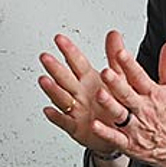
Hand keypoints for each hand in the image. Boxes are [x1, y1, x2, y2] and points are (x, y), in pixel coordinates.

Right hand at [39, 33, 117, 155]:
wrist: (120, 131)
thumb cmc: (116, 104)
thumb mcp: (119, 78)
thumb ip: (115, 57)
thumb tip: (114, 35)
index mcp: (89, 80)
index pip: (77, 62)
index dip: (68, 50)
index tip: (59, 39)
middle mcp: (79, 93)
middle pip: (65, 78)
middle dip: (55, 68)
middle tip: (46, 57)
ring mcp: (76, 110)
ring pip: (62, 98)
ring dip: (52, 90)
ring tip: (45, 80)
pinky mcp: (76, 127)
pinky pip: (65, 121)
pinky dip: (57, 117)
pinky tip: (49, 110)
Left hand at [93, 35, 165, 166]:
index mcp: (152, 93)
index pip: (139, 76)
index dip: (130, 64)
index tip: (121, 53)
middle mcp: (143, 109)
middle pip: (128, 94)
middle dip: (117, 83)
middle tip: (106, 72)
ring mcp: (135, 126)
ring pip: (120, 114)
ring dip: (110, 105)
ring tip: (99, 95)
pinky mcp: (128, 142)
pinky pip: (115, 137)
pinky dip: (105, 132)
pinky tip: (94, 125)